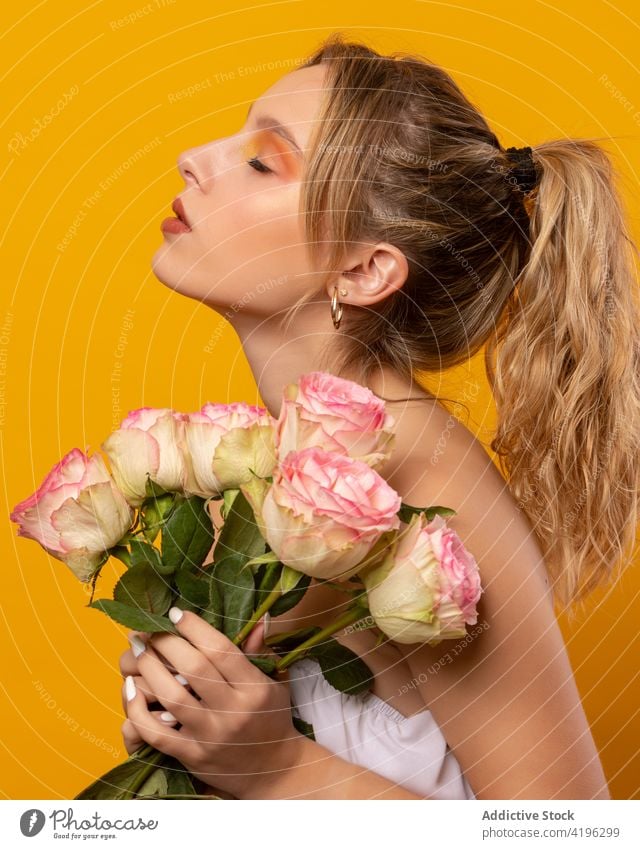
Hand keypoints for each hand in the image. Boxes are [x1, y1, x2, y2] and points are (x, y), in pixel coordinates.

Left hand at [122, 609, 304, 798]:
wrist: (273, 770)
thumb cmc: (272, 717)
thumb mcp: (274, 681)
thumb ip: (261, 651)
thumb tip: (257, 619)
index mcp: (253, 688)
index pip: (220, 651)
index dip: (194, 628)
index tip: (176, 612)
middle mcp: (232, 711)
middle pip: (193, 669)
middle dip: (166, 642)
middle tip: (150, 627)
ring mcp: (210, 736)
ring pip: (172, 696)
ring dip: (149, 668)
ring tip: (138, 648)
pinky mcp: (192, 756)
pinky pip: (157, 734)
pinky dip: (138, 710)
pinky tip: (131, 687)